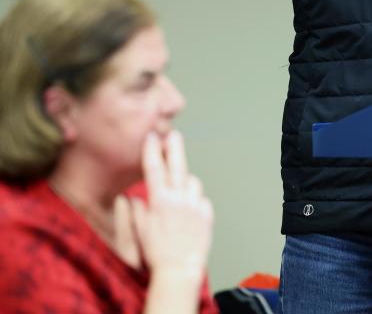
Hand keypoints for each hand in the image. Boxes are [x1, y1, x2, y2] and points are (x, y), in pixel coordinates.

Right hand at [130, 131, 212, 283]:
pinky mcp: (207, 213)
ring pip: (192, 182)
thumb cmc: (156, 252)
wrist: (179, 268)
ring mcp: (195, 205)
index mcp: (160, 201)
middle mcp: (179, 199)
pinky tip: (188, 211)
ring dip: (184, 182)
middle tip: (174, 135)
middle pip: (177, 166)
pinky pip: (200, 200)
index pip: (154, 169)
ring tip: (177, 193)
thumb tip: (134, 198)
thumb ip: (137, 210)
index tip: (152, 136)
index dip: (152, 150)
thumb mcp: (140, 230)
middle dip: (174, 148)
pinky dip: (194, 201)